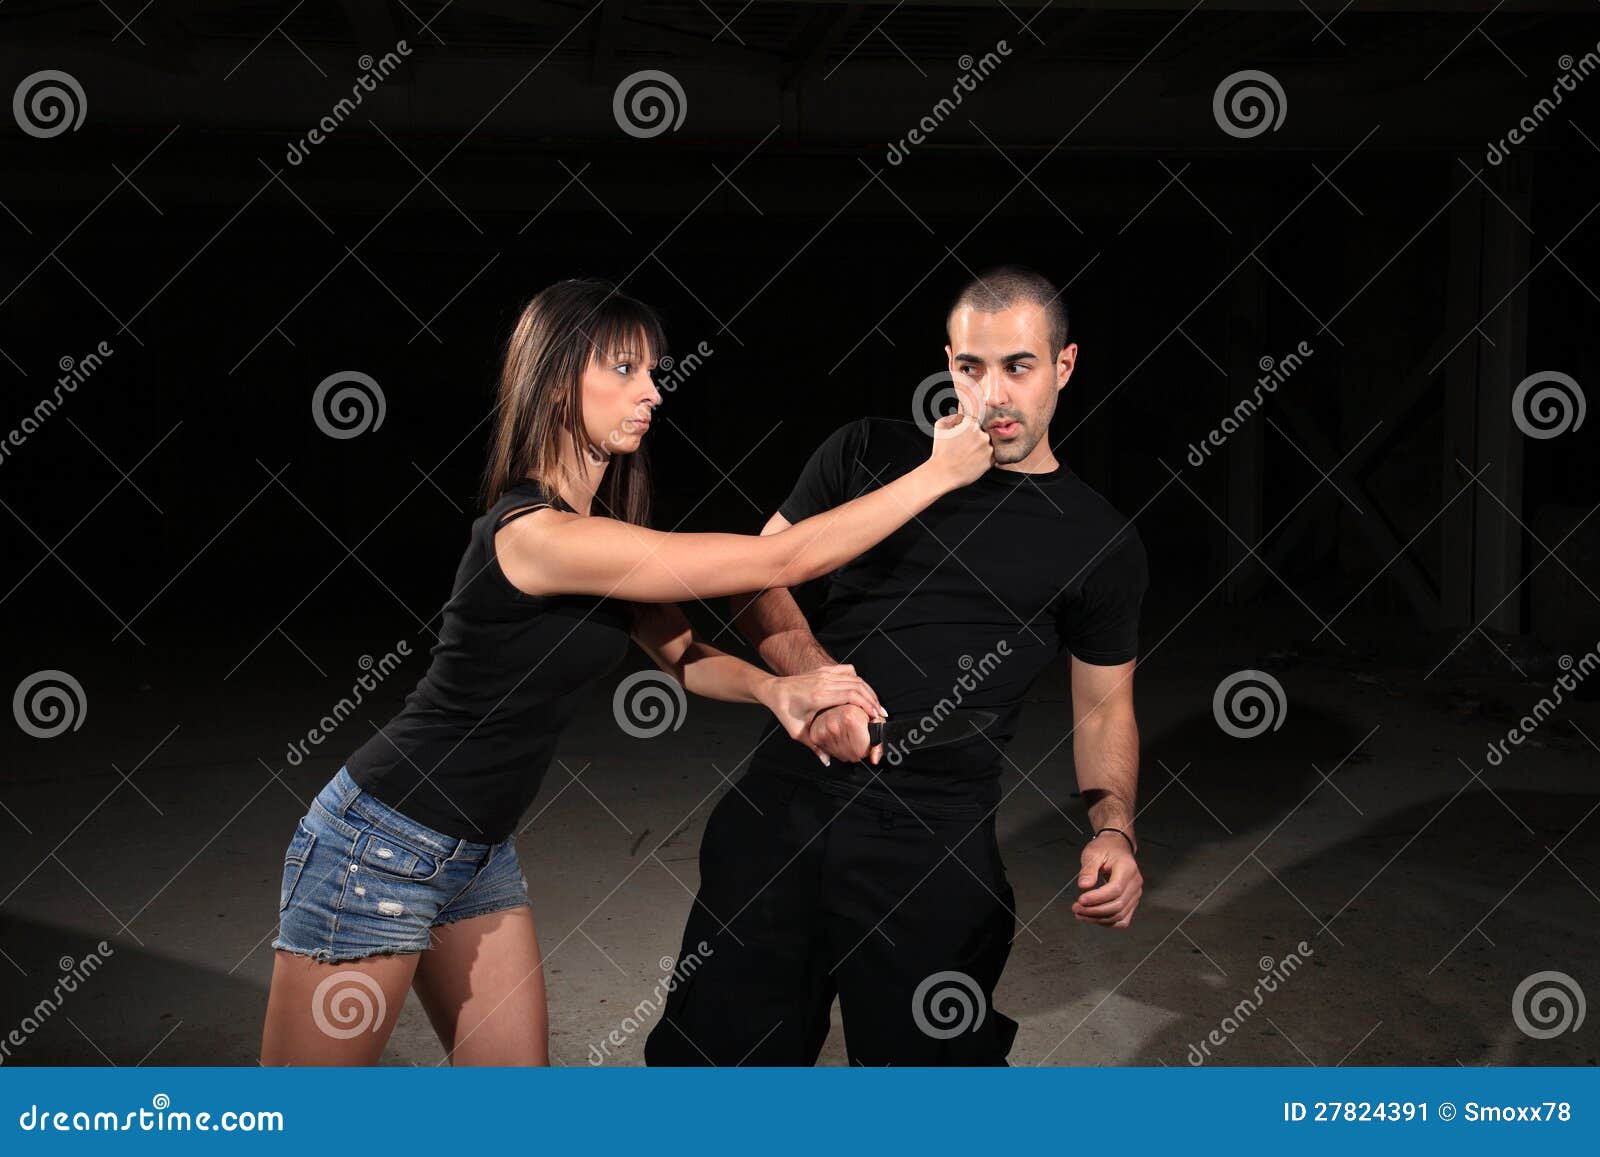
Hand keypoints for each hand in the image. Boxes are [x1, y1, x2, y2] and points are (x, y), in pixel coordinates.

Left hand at [761, 667, 884, 764]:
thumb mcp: (797, 732)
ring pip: (855, 678)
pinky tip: (863, 691)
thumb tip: (827, 761)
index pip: (851, 696)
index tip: (876, 716)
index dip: (867, 705)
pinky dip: (858, 680)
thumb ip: (814, 746)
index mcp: (820, 695)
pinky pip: (847, 671)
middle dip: (872, 700)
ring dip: (868, 691)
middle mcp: (825, 681)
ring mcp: (825, 673)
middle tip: (881, 714)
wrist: (774, 690)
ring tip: (877, 705)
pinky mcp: (824, 670)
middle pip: (857, 686)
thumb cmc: (785, 711)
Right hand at [925, 408, 993, 488]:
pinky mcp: (990, 461)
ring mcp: (988, 448)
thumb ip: (952, 416)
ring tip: (966, 455)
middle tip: (963, 447)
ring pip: (986, 444)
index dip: (965, 429)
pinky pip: (990, 456)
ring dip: (979, 448)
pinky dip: (983, 458)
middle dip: (973, 438)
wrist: (943, 474)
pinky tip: (972, 461)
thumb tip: (961, 416)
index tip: (961, 437)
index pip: (972, 422)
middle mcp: (982, 435)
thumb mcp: (940, 426)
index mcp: (971, 425)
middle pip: (981, 432)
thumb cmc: (940, 451)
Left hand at [1072, 832, 1141, 927]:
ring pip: (1120, 915)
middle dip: (1094, 911)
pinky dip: (1107, 922)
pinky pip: (1123, 919)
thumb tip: (1084, 886)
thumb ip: (1089, 869)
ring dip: (1098, 919)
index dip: (1097, 898)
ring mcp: (1135, 894)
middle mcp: (1135, 883)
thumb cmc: (1105, 848)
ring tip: (1080, 914)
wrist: (1117, 847)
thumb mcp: (1093, 852)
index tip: (1080, 900)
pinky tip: (1092, 917)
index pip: (1115, 889)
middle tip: (1075, 908)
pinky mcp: (1132, 902)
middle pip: (1117, 905)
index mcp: (1127, 868)